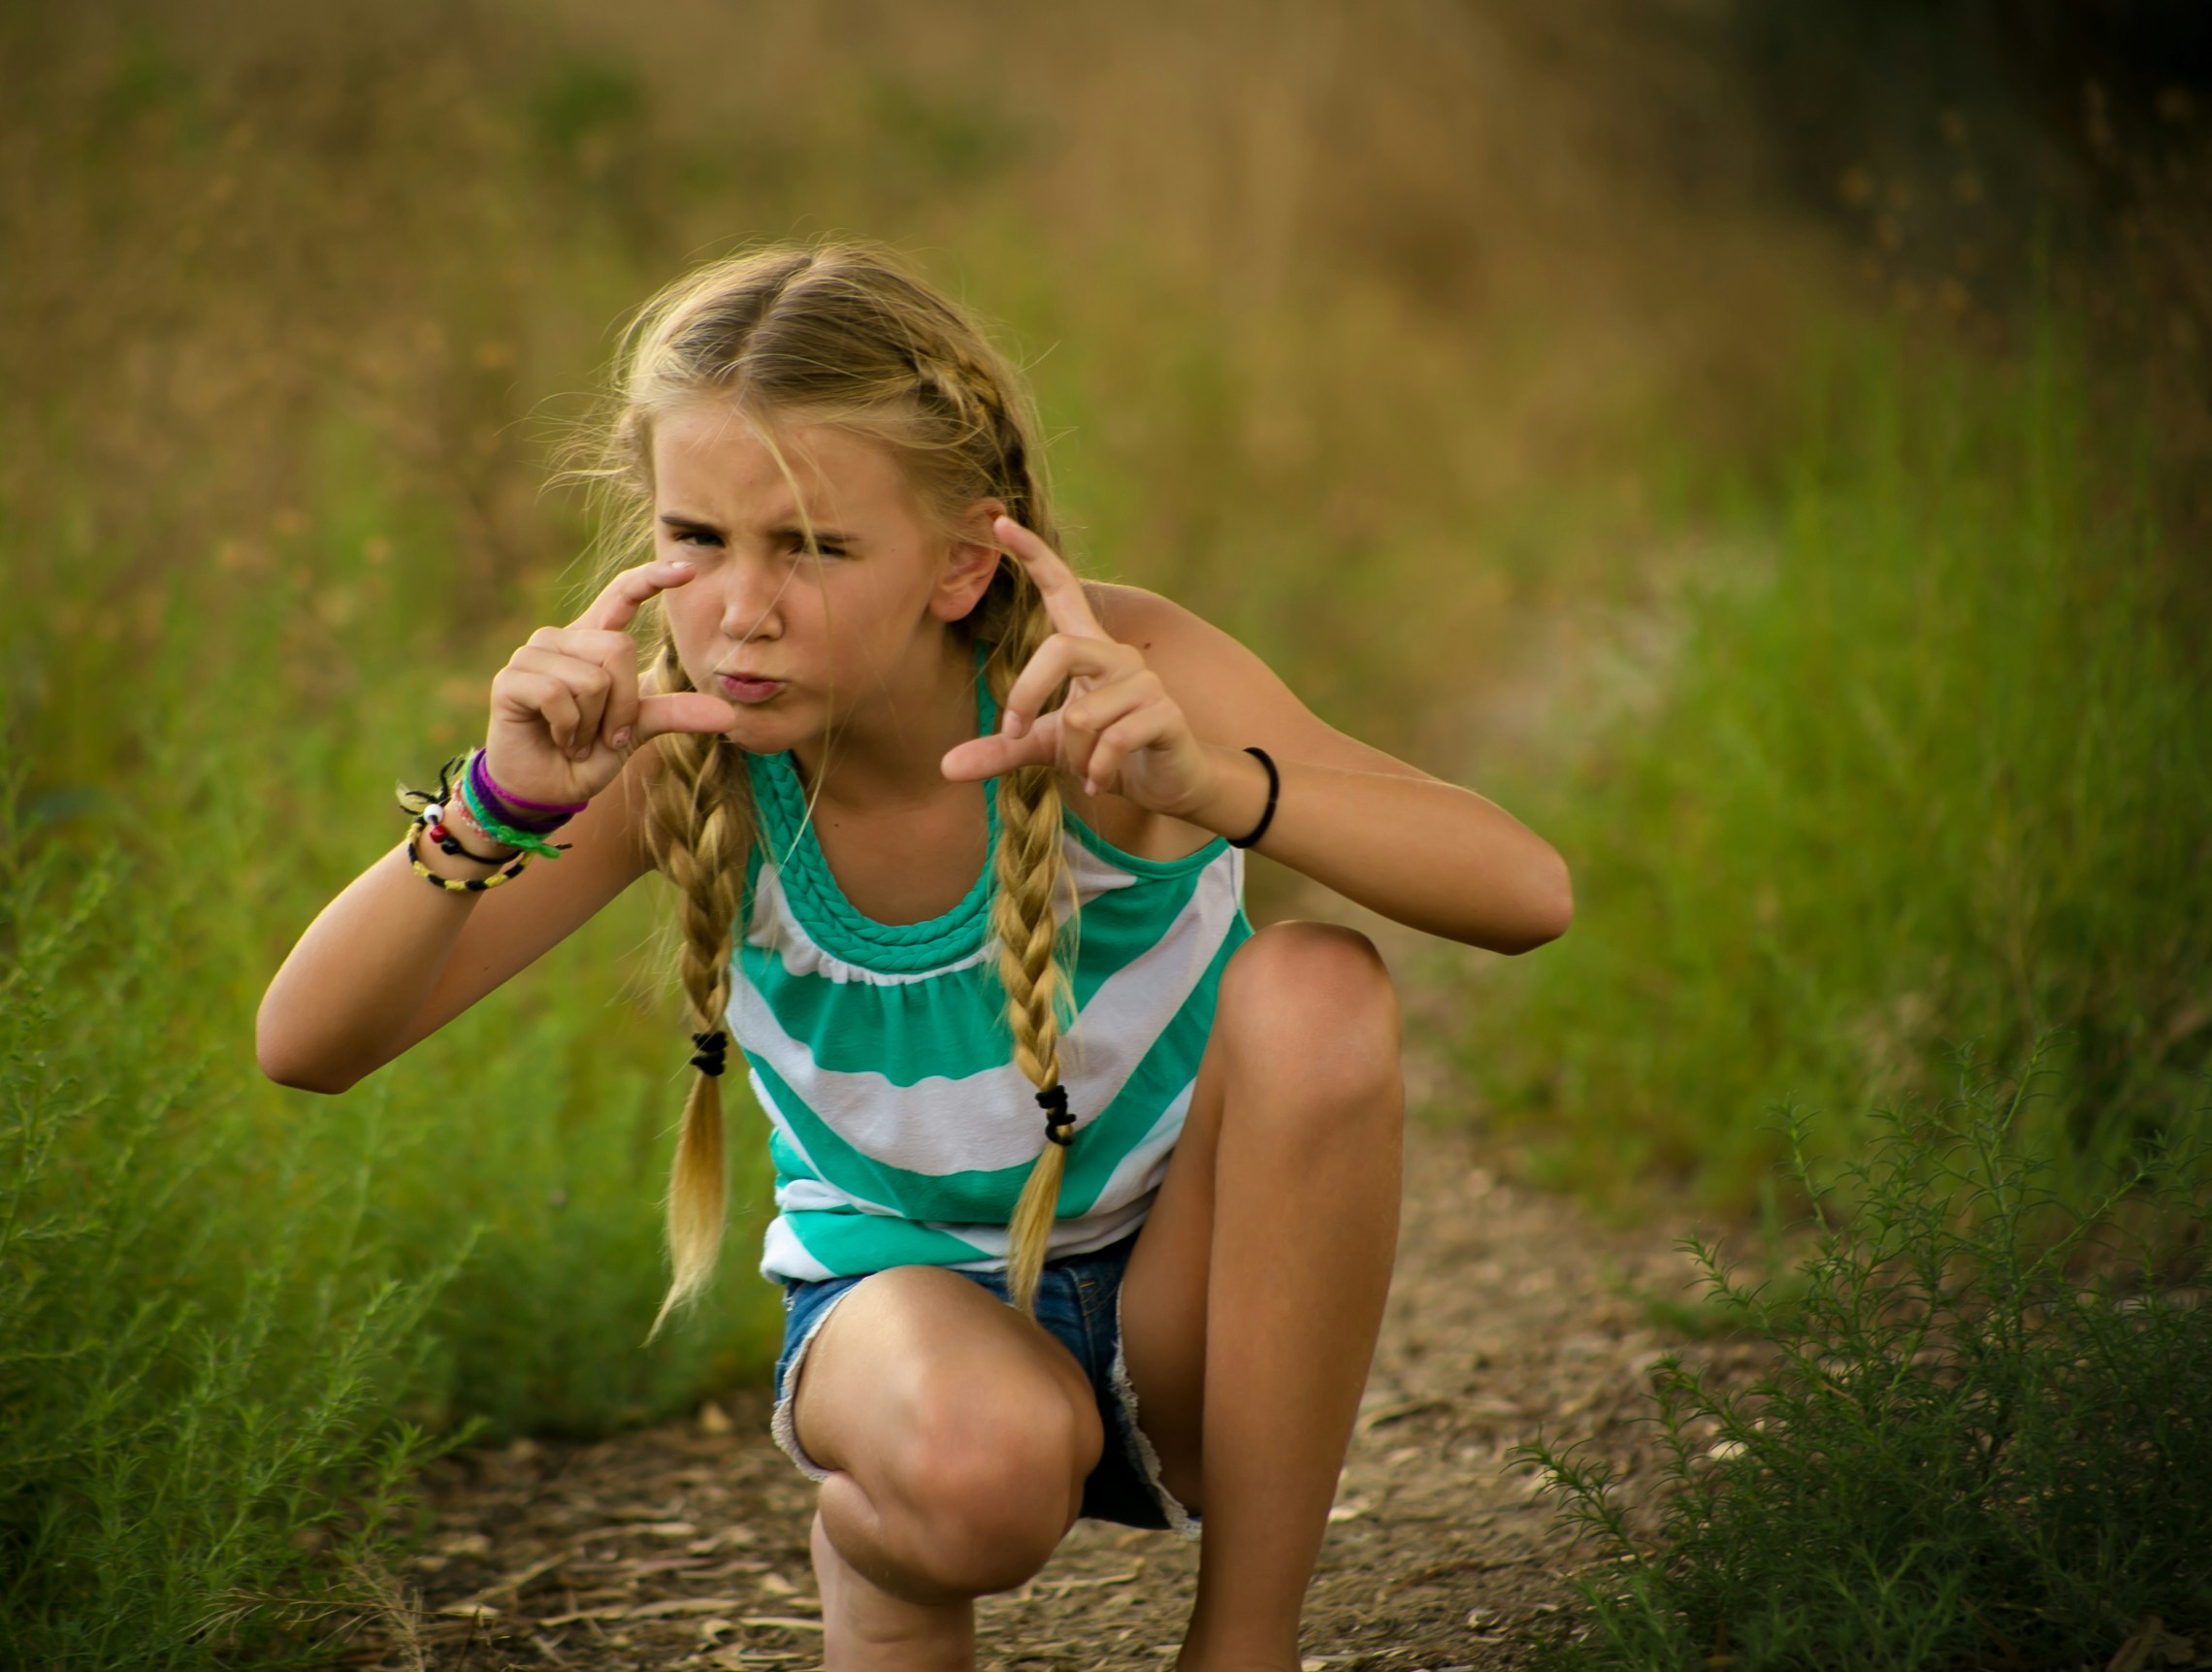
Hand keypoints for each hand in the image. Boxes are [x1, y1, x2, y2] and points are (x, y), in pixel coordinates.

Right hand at [481, 559, 739, 805]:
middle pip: (618, 649)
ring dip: (594, 725)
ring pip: (592, 679)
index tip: (689, 570)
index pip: (622, 594)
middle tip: (605, 735)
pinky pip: (558, 695)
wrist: (546, 789)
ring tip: (576, 740)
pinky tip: (559, 741)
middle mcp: (561, 639)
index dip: (651, 578)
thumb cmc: (589, 753)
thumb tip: (730, 716)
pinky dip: (569, 730)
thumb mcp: (637, 730)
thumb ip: (675, 713)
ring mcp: (531, 655)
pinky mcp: (510, 680)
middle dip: (624, 705)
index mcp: (593, 640)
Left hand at [939, 517, 1212, 818]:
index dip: (1033, 555)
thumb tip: (945, 767)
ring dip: (1073, 754)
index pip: (1061, 588)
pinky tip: (1102, 781)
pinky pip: (1113, 741)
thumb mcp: (1048, 746)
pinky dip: (1097, 770)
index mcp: (1088, 648)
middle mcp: (1117, 654)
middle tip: (1016, 733)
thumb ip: (1002, 749)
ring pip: (1080, 713)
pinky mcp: (1165, 714)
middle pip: (1058, 649)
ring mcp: (1145, 682)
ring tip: (1086, 768)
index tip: (999, 523)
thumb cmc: (1104, 753)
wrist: (1168, 782)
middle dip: (1027, 695)